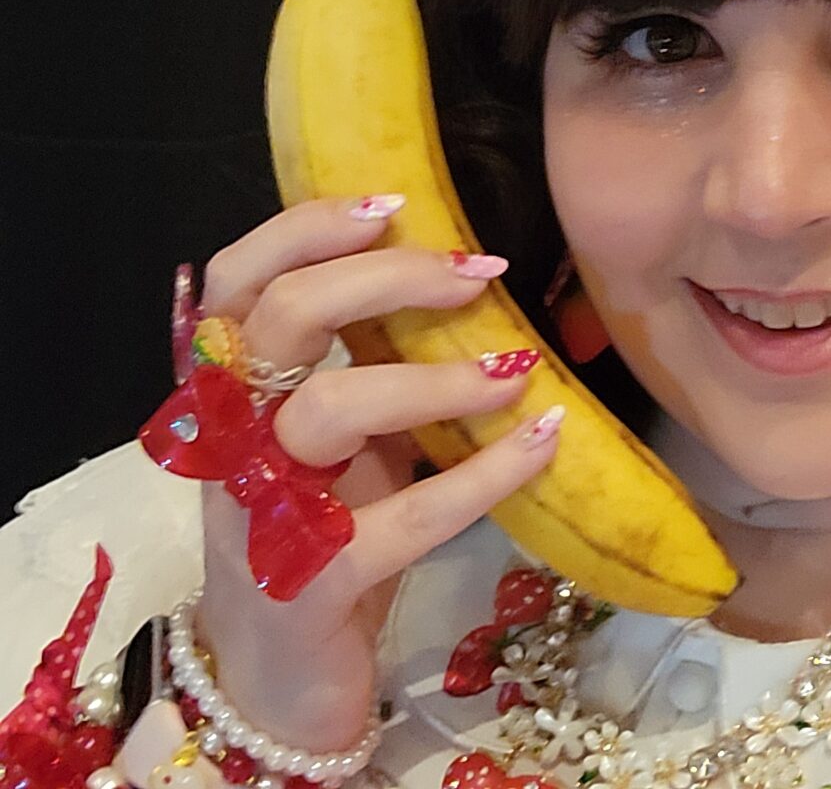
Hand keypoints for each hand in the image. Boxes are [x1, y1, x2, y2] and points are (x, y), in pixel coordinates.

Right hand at [190, 198, 556, 752]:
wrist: (281, 680)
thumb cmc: (320, 527)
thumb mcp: (342, 436)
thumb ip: (373, 361)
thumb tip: (470, 278)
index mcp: (236, 388)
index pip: (237, 278)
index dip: (306, 229)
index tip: (396, 206)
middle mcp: (234, 438)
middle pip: (285, 317)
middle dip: (386, 276)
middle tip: (478, 273)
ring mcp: (261, 514)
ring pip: (328, 408)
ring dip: (436, 377)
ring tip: (516, 367)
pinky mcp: (308, 587)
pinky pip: (400, 518)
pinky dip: (482, 476)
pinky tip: (540, 444)